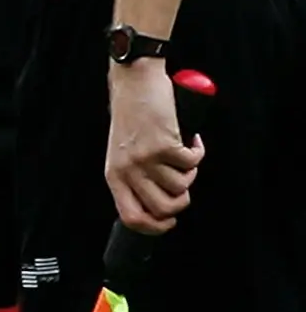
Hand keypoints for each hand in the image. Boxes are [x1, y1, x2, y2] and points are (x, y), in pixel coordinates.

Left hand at [106, 60, 201, 232]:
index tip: (169, 222)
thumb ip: (134, 179)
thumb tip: (158, 207)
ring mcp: (146, 159)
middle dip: (182, 200)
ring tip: (181, 154)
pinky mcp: (165, 145)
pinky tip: (190, 140)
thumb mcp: (122, 154)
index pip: (131, 217)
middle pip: (164, 208)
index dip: (155, 227)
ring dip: (190, 172)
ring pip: (182, 186)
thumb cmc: (131, 118)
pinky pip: (193, 163)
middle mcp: (128, 170)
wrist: (134, 84)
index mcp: (114, 176)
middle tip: (183, 183)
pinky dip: (198, 152)